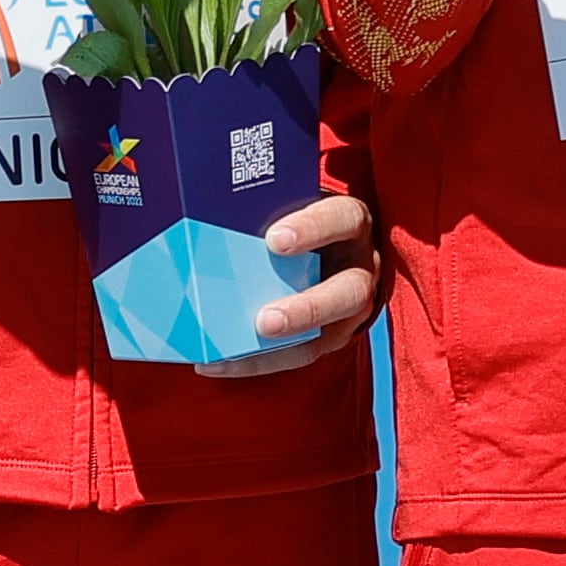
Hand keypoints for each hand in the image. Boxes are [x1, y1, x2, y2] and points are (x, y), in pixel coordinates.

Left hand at [221, 191, 382, 373]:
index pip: (344, 219)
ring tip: (235, 351)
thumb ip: (263, 207)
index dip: (313, 229)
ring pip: (330, 332)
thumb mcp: (288, 203)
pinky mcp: (334, 333)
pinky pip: (302, 352)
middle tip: (264, 321)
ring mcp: (353, 305)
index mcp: (350, 222)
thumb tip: (203, 207)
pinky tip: (218, 362)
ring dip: (283, 346)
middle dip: (306, 309)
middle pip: (349, 292)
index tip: (275, 240)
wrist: (325, 241)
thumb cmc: (294, 214)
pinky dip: (260, 361)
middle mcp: (362, 266)